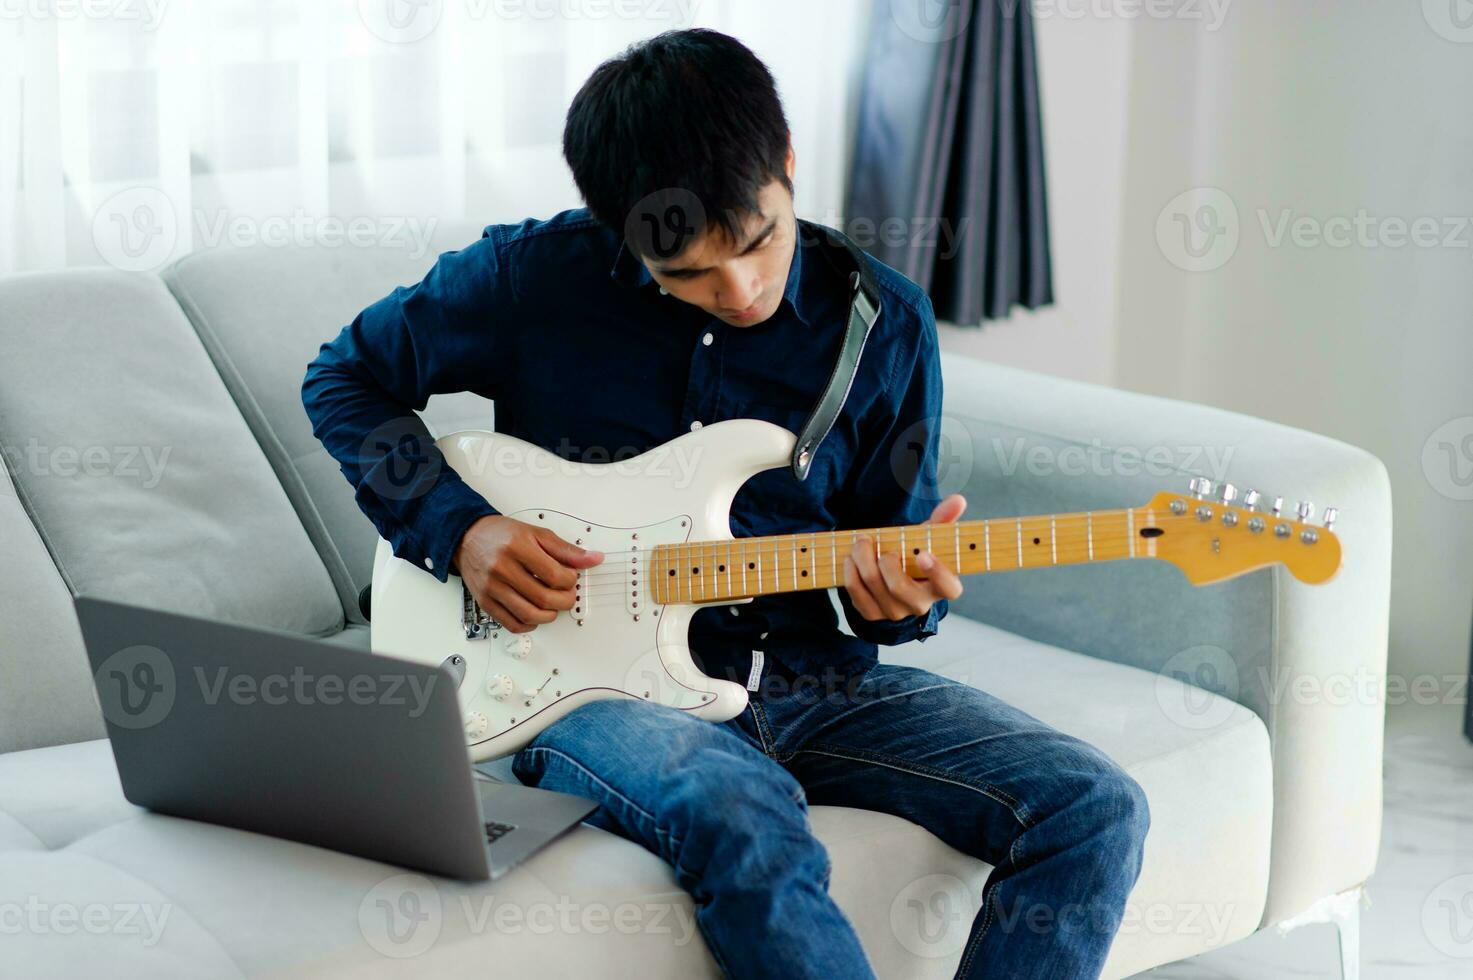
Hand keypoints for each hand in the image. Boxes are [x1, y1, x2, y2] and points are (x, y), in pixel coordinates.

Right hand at [452, 515, 603, 632]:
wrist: (468, 537)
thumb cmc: (502, 535)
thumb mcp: (537, 534)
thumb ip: (566, 550)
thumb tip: (593, 559)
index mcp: (517, 548)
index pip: (553, 575)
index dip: (569, 581)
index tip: (571, 578)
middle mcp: (502, 569)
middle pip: (543, 598)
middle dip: (564, 601)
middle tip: (567, 595)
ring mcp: (492, 588)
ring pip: (529, 615)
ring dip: (549, 615)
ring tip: (553, 605)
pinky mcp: (485, 602)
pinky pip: (511, 624)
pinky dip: (529, 625)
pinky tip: (535, 614)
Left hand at [842, 494, 965, 622]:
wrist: (891, 577)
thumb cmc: (914, 554)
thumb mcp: (928, 539)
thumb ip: (943, 520)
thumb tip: (958, 500)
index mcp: (941, 586)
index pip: (948, 588)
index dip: (938, 574)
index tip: (923, 555)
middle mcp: (919, 604)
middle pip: (898, 586)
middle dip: (882, 558)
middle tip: (870, 538)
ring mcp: (895, 612)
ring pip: (874, 584)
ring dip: (861, 557)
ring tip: (861, 542)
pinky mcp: (872, 614)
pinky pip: (856, 592)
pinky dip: (850, 570)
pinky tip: (852, 559)